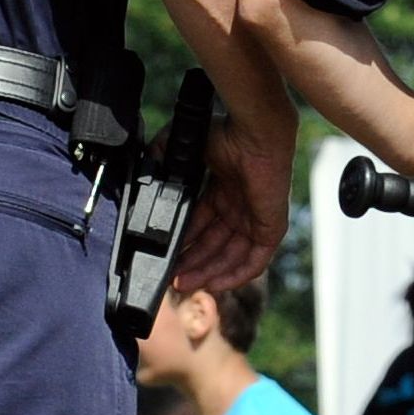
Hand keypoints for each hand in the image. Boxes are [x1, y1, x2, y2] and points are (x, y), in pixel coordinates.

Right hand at [168, 118, 292, 296]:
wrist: (253, 131)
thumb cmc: (224, 133)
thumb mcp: (182, 149)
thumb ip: (161, 162)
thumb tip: (142, 174)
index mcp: (222, 191)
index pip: (201, 227)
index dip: (184, 244)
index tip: (165, 258)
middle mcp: (239, 207)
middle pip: (214, 245)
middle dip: (193, 264)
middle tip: (172, 279)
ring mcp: (256, 217)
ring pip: (232, 257)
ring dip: (209, 272)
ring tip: (185, 283)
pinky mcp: (271, 226)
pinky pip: (256, 260)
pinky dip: (236, 274)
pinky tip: (215, 282)